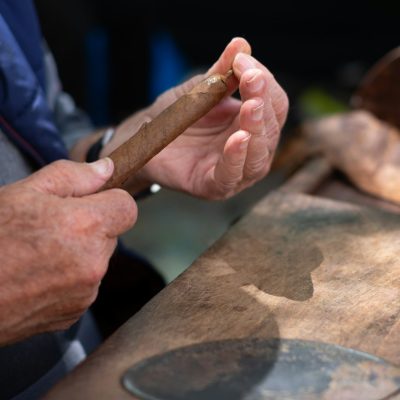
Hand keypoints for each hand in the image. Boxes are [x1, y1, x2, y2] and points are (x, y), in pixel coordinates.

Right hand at [0, 159, 136, 344]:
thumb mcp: (25, 192)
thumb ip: (74, 176)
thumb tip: (107, 169)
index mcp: (86, 227)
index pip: (128, 208)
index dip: (110, 201)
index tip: (91, 203)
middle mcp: (93, 263)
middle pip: (111, 235)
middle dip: (90, 228)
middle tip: (52, 228)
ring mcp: (85, 292)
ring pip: (97, 260)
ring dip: (80, 254)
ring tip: (39, 254)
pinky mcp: (74, 312)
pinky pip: (84, 285)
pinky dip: (69, 279)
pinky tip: (38, 275)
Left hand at [105, 37, 287, 198]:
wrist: (143, 140)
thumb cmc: (174, 117)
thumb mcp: (198, 91)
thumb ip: (220, 74)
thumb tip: (241, 44)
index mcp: (250, 125)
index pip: (273, 105)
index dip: (265, 83)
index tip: (244, 61)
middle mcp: (249, 150)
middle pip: (270, 129)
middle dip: (263, 102)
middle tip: (251, 79)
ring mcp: (234, 172)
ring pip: (258, 156)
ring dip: (256, 129)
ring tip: (250, 106)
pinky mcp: (214, 187)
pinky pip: (231, 176)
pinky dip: (236, 159)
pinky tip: (238, 139)